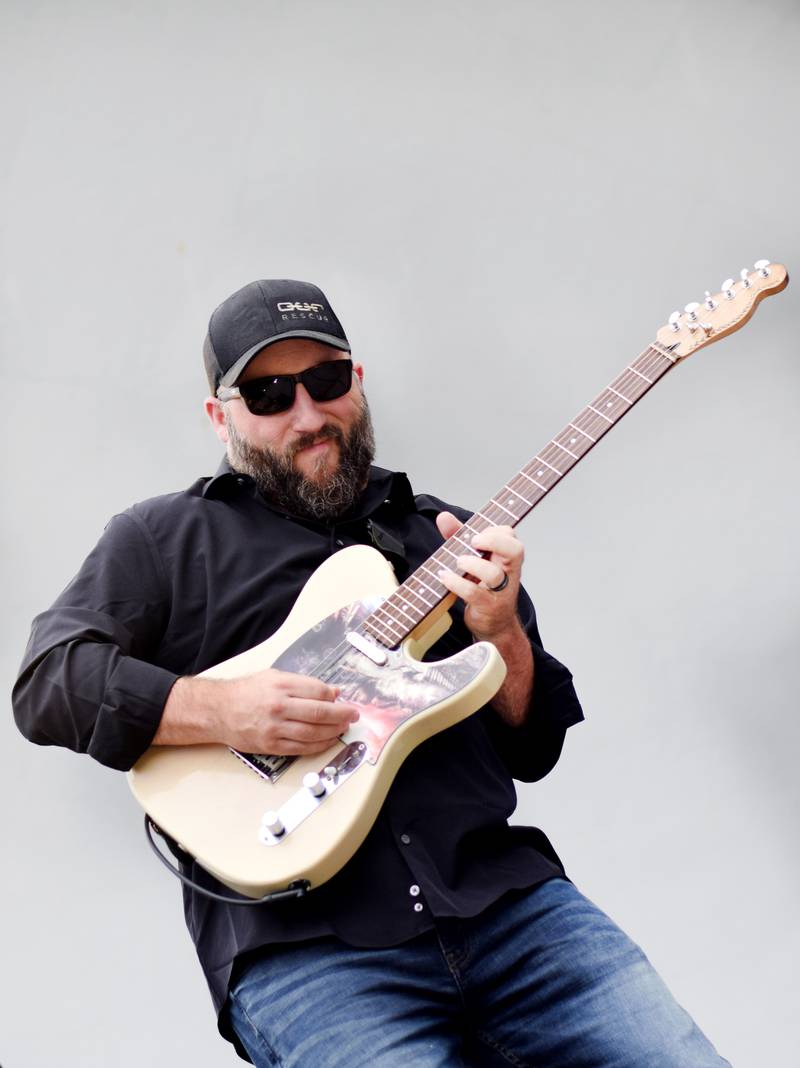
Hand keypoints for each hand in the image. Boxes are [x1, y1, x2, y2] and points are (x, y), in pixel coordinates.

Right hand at [157, 668, 359, 754]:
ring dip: (334, 731)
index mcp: (280, 685)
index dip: (334, 696)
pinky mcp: (271, 745)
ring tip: (344, 727)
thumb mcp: (274, 677)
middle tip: (353, 714)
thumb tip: (331, 692)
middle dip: (342, 714)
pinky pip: (302, 748)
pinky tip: (328, 740)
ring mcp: (275, 728)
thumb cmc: (246, 692)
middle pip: (320, 712)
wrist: (219, 710)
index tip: (343, 699)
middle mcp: (279, 706)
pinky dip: (319, 745)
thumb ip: (303, 684)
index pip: (317, 691)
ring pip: (314, 732)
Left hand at [435, 511, 523, 643]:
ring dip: (472, 564)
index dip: (495, 530)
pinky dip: (456, 583)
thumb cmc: (483, 588)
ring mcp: (501, 592)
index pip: (511, 536)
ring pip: (493, 574)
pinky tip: (445, 577)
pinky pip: (474, 593)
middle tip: (474, 541)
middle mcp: (509, 573)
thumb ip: (459, 537)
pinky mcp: (488, 607)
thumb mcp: (472, 559)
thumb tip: (443, 516)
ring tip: (458, 562)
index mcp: (507, 558)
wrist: (494, 625)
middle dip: (493, 541)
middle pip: (514, 551)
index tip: (476, 533)